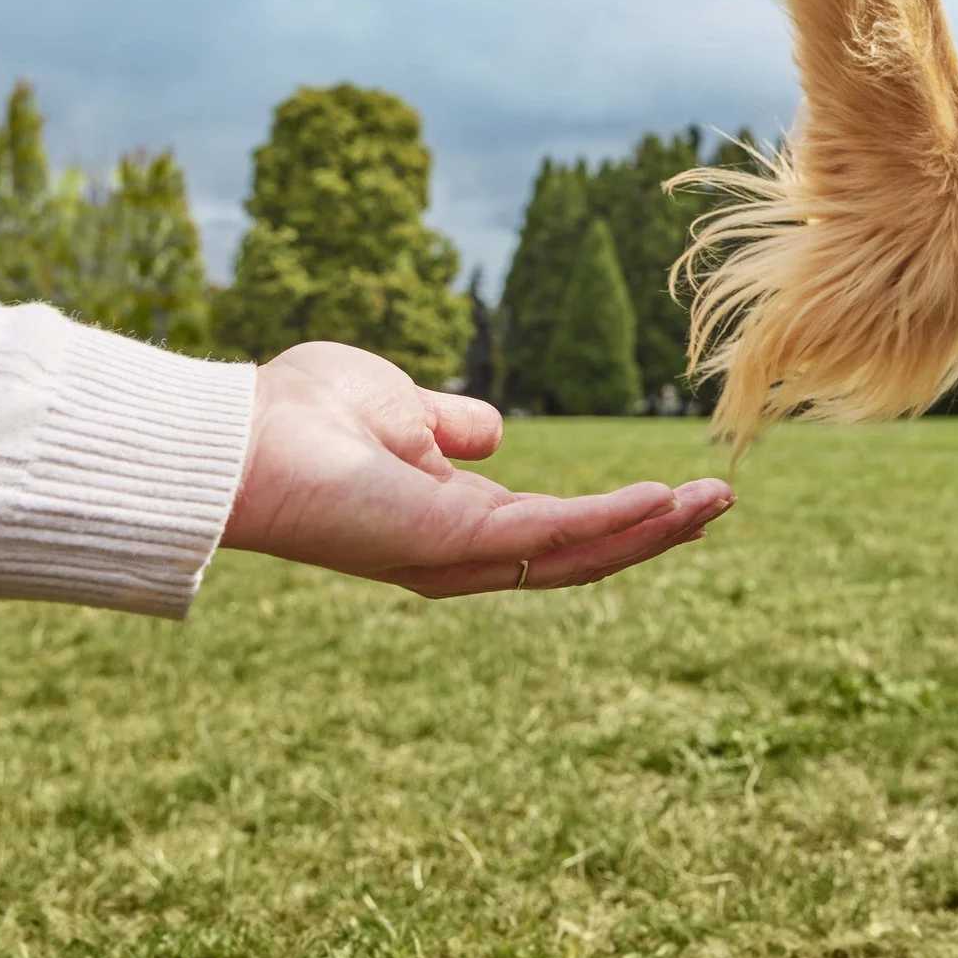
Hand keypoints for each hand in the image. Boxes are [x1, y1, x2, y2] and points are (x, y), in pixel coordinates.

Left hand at [220, 342, 732, 596]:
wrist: (238, 437)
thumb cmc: (298, 415)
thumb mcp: (398, 405)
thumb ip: (449, 422)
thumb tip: (492, 431)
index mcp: (448, 518)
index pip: (551, 528)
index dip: (617, 514)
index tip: (677, 488)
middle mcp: (458, 550)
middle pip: (579, 553)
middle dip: (653, 531)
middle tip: (720, 503)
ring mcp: (457, 552)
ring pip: (576, 553)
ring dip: (651, 529)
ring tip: (713, 502)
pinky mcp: (453, 540)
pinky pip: (550, 532)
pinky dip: (610, 518)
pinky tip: (662, 499)